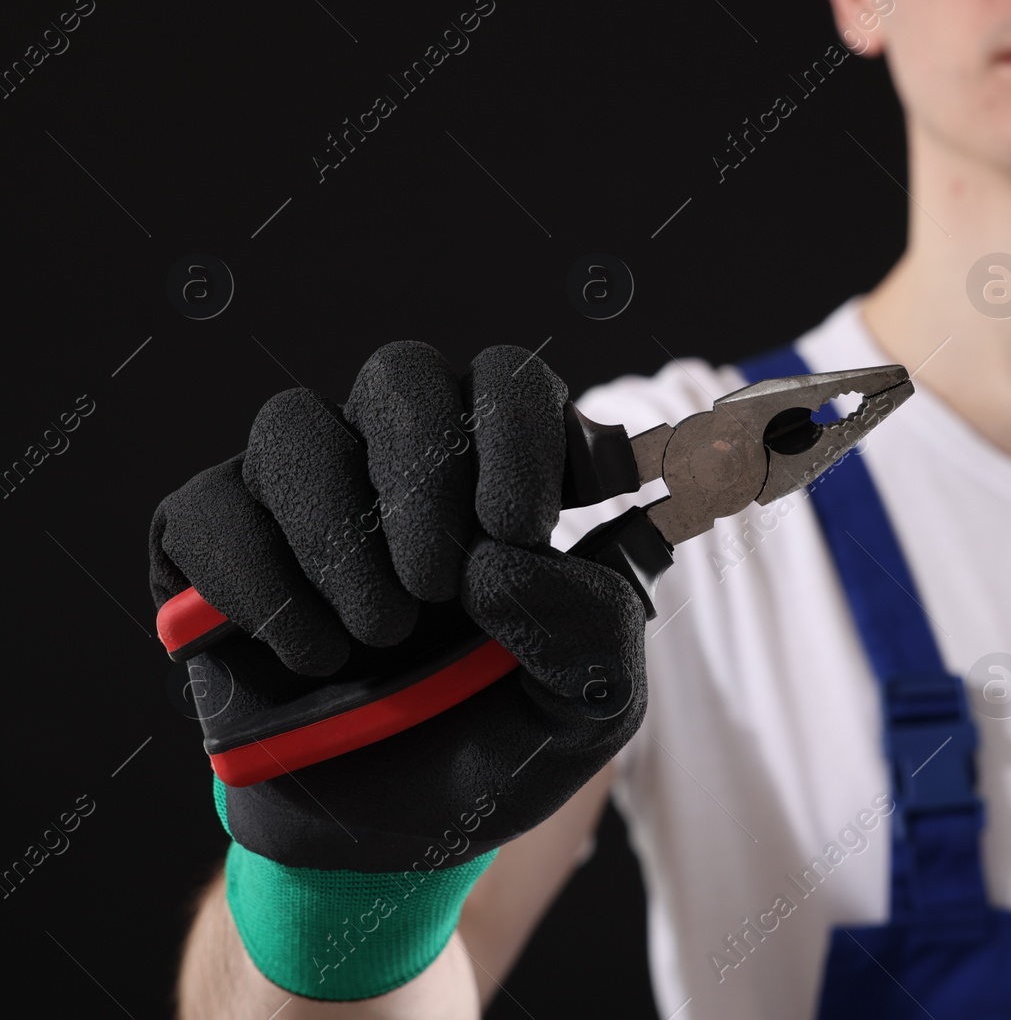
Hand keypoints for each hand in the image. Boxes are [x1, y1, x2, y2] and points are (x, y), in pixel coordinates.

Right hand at [149, 341, 646, 874]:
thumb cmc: (495, 746)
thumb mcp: (589, 705)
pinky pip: (209, 506)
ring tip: (380, 636)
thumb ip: (598, 627)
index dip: (515, 433)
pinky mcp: (212, 545)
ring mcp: (301, 496)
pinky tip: (312, 656)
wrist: (392, 841)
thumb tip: (505, 559)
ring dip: (340, 537)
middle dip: (422, 475)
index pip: (506, 382)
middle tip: (437, 587)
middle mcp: (398, 462)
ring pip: (296, 425)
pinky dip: (258, 582)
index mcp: (500, 474)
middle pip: (402, 373)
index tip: (514, 529)